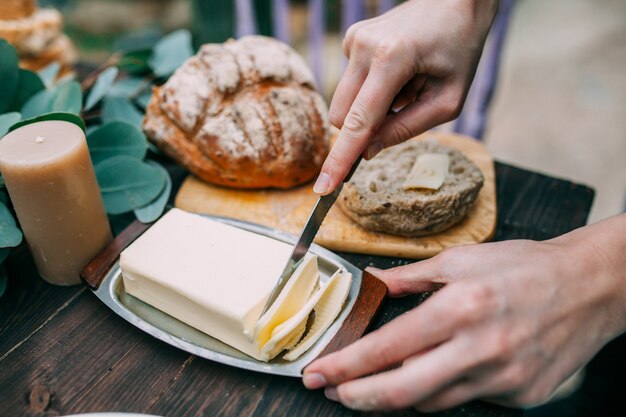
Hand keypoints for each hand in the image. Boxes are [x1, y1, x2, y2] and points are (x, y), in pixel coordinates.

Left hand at [303, 214, 625, 411]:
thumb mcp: (461, 259)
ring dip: (395, 397)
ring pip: (430, 403)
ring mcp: (503, 379)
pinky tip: (431, 374)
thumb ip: (409, 278)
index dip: (345, 365)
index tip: (318, 371)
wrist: (588, 287)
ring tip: (371, 384)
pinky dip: (439, 391)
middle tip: (332, 392)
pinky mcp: (520, 396)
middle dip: (357, 397)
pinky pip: (465, 400)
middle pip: (402, 392)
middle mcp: (480, 348)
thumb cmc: (523, 267)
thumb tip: (372, 282)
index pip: (387, 348)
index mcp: (460, 307)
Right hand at [313, 0, 498, 193]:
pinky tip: (397, 72)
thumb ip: (407, 128)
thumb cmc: (459, 48)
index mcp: (391, 60)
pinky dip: (371, 90)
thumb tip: (368, 151)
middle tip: (404, 111)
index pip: (358, 122)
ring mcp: (353, 40)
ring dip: (371, 108)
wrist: (456, 0)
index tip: (324, 189)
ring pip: (344, 103)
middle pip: (342, 117)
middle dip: (365, 128)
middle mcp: (363, 47)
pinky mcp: (351, 38)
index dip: (340, 160)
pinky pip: (351, 84)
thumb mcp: (448, 100)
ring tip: (405, 85)